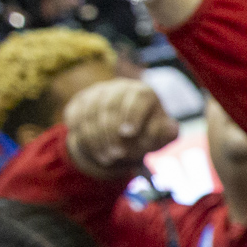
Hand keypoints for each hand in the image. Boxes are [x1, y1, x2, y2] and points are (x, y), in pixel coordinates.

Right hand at [62, 78, 178, 179]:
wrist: (126, 133)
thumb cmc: (150, 133)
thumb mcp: (163, 135)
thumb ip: (168, 133)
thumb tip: (170, 129)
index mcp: (144, 92)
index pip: (138, 97)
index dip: (133, 114)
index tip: (129, 134)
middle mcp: (119, 87)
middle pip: (110, 106)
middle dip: (112, 132)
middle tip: (118, 154)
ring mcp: (98, 92)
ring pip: (91, 113)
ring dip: (97, 138)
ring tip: (108, 158)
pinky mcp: (81, 101)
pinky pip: (76, 117)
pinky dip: (83, 135)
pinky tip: (95, 152)